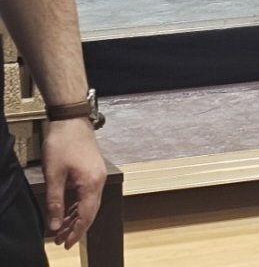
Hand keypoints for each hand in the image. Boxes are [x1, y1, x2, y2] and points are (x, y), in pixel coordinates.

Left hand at [42, 118, 105, 249]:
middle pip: (90, 211)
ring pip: (89, 202)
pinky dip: (79, 205)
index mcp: (92, 183)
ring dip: (77, 217)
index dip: (76, 232)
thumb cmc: (63, 144)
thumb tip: (55, 226)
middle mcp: (99, 180)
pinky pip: (88, 193)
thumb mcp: (54, 175)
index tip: (64, 244)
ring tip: (61, 229)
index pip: (86, 215)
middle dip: (76, 227)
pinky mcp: (94, 169)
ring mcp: (98, 174)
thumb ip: (55, 202)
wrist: (72, 119)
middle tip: (61, 241)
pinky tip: (69, 210)